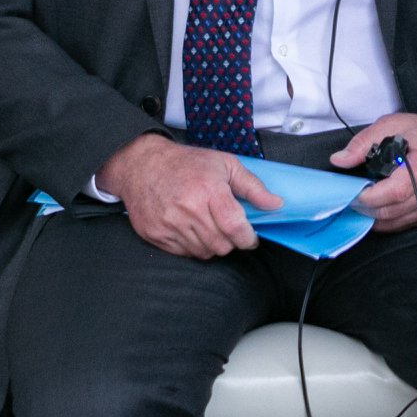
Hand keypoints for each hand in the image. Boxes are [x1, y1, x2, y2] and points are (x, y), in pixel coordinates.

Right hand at [94, 134, 283, 259]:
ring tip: (204, 223)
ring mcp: (170, 223)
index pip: (236, 229)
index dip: (248, 238)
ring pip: (204, 252)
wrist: (140, 164)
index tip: (248, 236)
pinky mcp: (156, 234)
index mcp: (208, 190)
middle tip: (223, 225)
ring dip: (210, 243)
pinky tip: (188, 227)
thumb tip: (276, 204)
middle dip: (229, 240)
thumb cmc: (184, 163)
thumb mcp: (223, 164)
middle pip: (222, 245)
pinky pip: (184, 253)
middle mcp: (188, 209)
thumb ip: (252, 186)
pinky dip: (191, 245)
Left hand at [331, 113, 416, 231]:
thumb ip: (363, 143)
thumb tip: (339, 160)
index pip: (396, 191)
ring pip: (396, 221)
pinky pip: (403, 223)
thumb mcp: (390, 125)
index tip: (352, 190)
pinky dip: (385, 219)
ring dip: (373, 215)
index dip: (370, 196)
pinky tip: (373, 207)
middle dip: (366, 207)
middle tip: (348, 197)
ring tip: (357, 202)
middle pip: (393, 209)